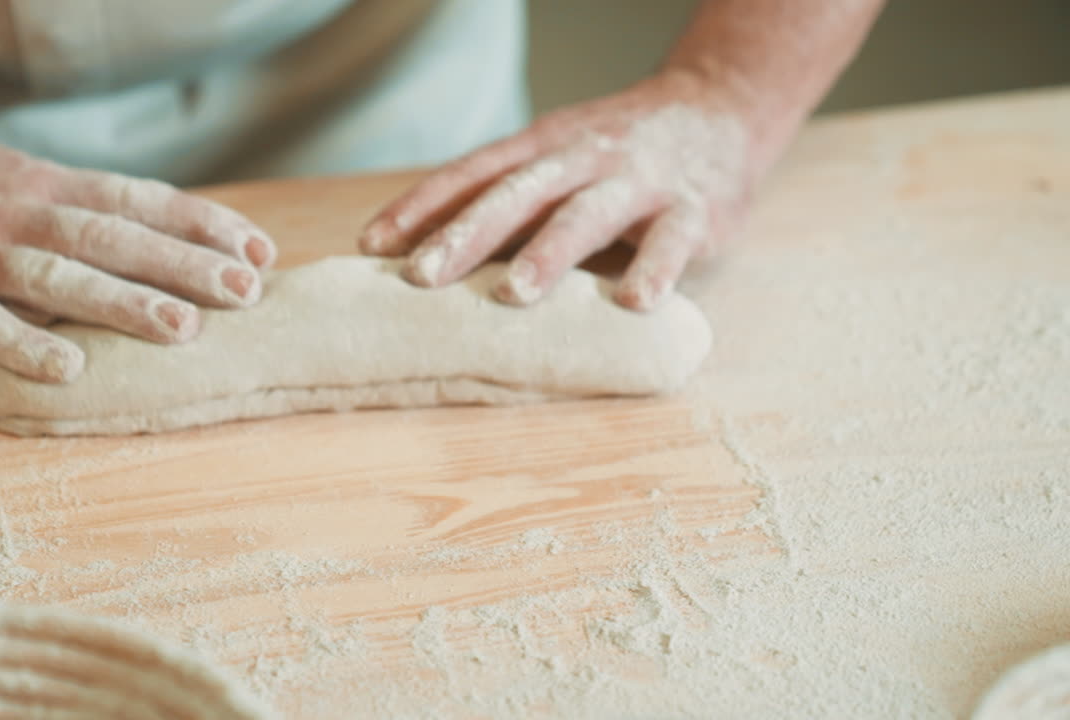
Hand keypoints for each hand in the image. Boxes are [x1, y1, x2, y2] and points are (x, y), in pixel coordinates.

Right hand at [0, 127, 275, 381]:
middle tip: (245, 293)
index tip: (259, 251)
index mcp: (40, 186)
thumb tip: (166, 240)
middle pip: (109, 237)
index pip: (135, 202)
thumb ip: (79, 211)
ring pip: (53, 276)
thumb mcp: (11, 182)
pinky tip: (68, 370)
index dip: (200, 226)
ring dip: (120, 301)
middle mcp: (11, 213)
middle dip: (182, 264)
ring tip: (182, 328)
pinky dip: (22, 344)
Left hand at [359, 72, 761, 310]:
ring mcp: (638, 181)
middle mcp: (583, 157)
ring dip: (548, 253)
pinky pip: (673, 241)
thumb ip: (510, 204)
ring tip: (513, 293)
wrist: (722, 107)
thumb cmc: (618, 154)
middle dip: (466, 235)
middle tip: (421, 278)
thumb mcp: (558, 162)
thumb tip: (428, 258)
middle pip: (516, 194)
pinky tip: (634, 303)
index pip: (472, 174)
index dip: (421, 208)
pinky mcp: (694, 208)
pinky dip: (656, 270)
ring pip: (586, 214)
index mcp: (542, 148)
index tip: (371, 246)